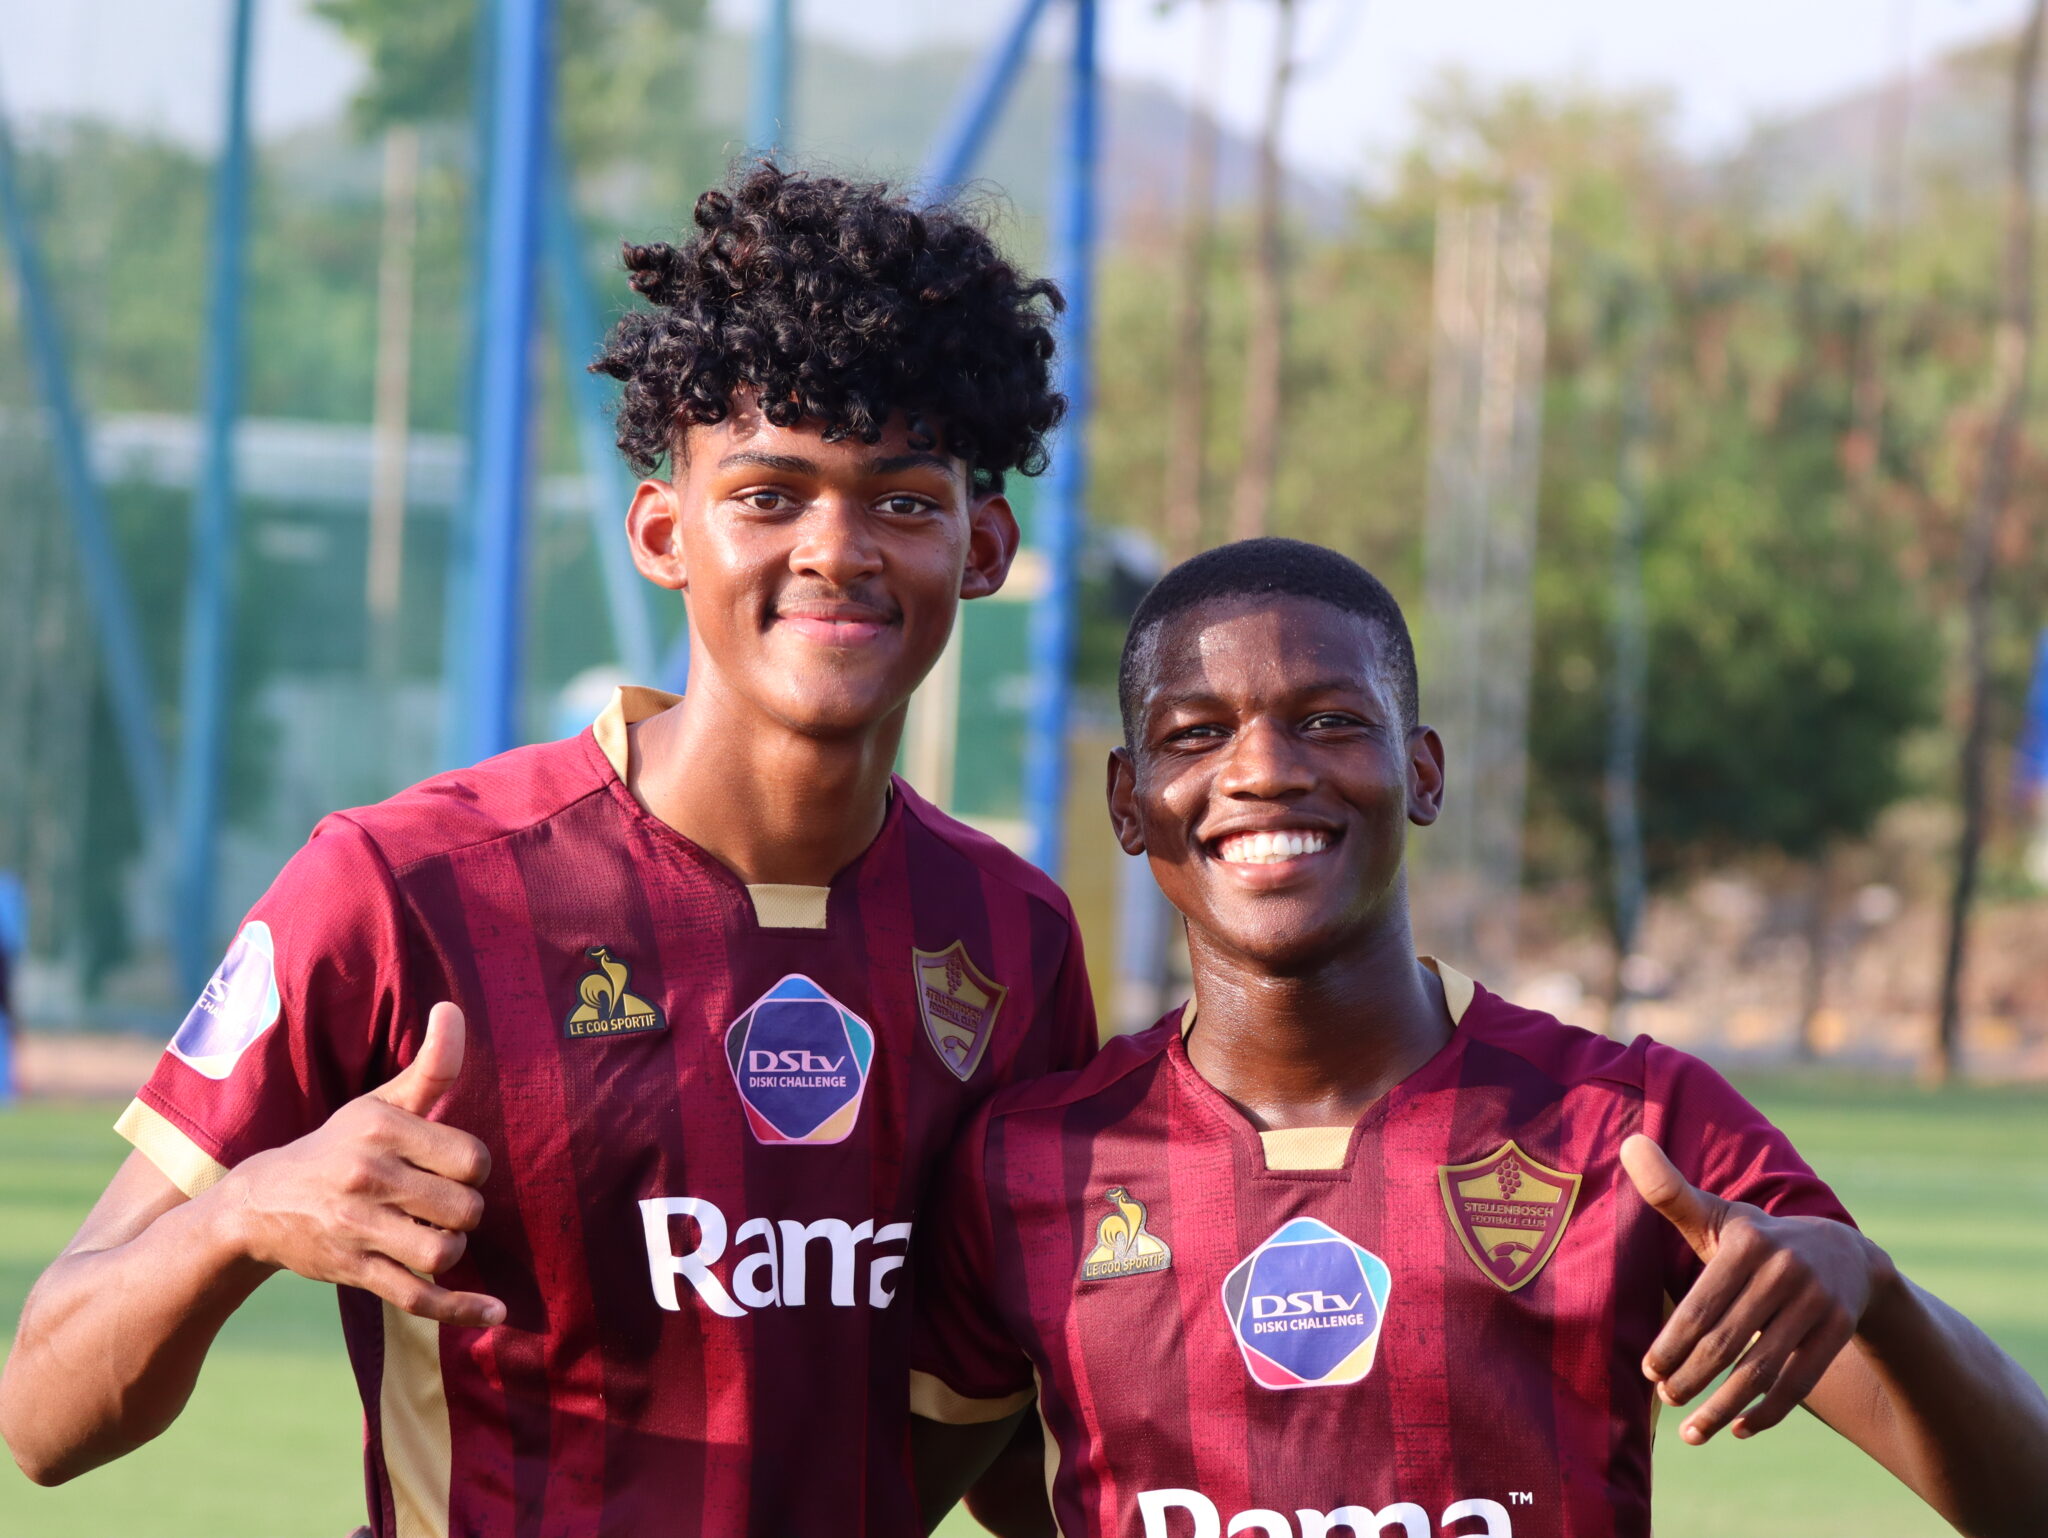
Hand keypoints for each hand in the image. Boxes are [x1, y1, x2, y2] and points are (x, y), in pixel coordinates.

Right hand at [219, 1002, 503, 1327]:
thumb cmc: (338, 1146)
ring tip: (437, 1236)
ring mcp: (356, 1228)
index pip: (471, 1158)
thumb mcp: (378, 1103)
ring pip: (444, 1252)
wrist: (257, 1204)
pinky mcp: (351, 1270)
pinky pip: (417, 1296)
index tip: (453, 1170)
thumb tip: (453, 1007)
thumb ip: (430, 1067)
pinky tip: (495, 1312)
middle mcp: (366, 1176)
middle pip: (465, 1209)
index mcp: (379, 1129)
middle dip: (466, 1212)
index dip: (474, 1169)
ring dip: (454, 1250)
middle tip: (443, 1205)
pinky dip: (460, 1309)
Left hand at [1621, 1133, 1890, 1445]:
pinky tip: (1738, 1429)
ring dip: (1723, 1406)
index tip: (1649, 1373)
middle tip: (1666, 1401)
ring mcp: (1815, 1302)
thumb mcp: (1719, 1216)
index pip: (1700, 1306)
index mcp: (1746, 1241)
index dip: (1671, 1345)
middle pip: (1727, 1341)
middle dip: (1691, 1378)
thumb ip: (1670, 1192)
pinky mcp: (1838, 1331)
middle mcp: (1784, 1269)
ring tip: (1694, 1432)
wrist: (1847, 1256)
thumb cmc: (1758, 1241)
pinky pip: (1798, 1382)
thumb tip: (1628, 1141)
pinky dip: (1767, 1411)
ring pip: (1762, 1369)